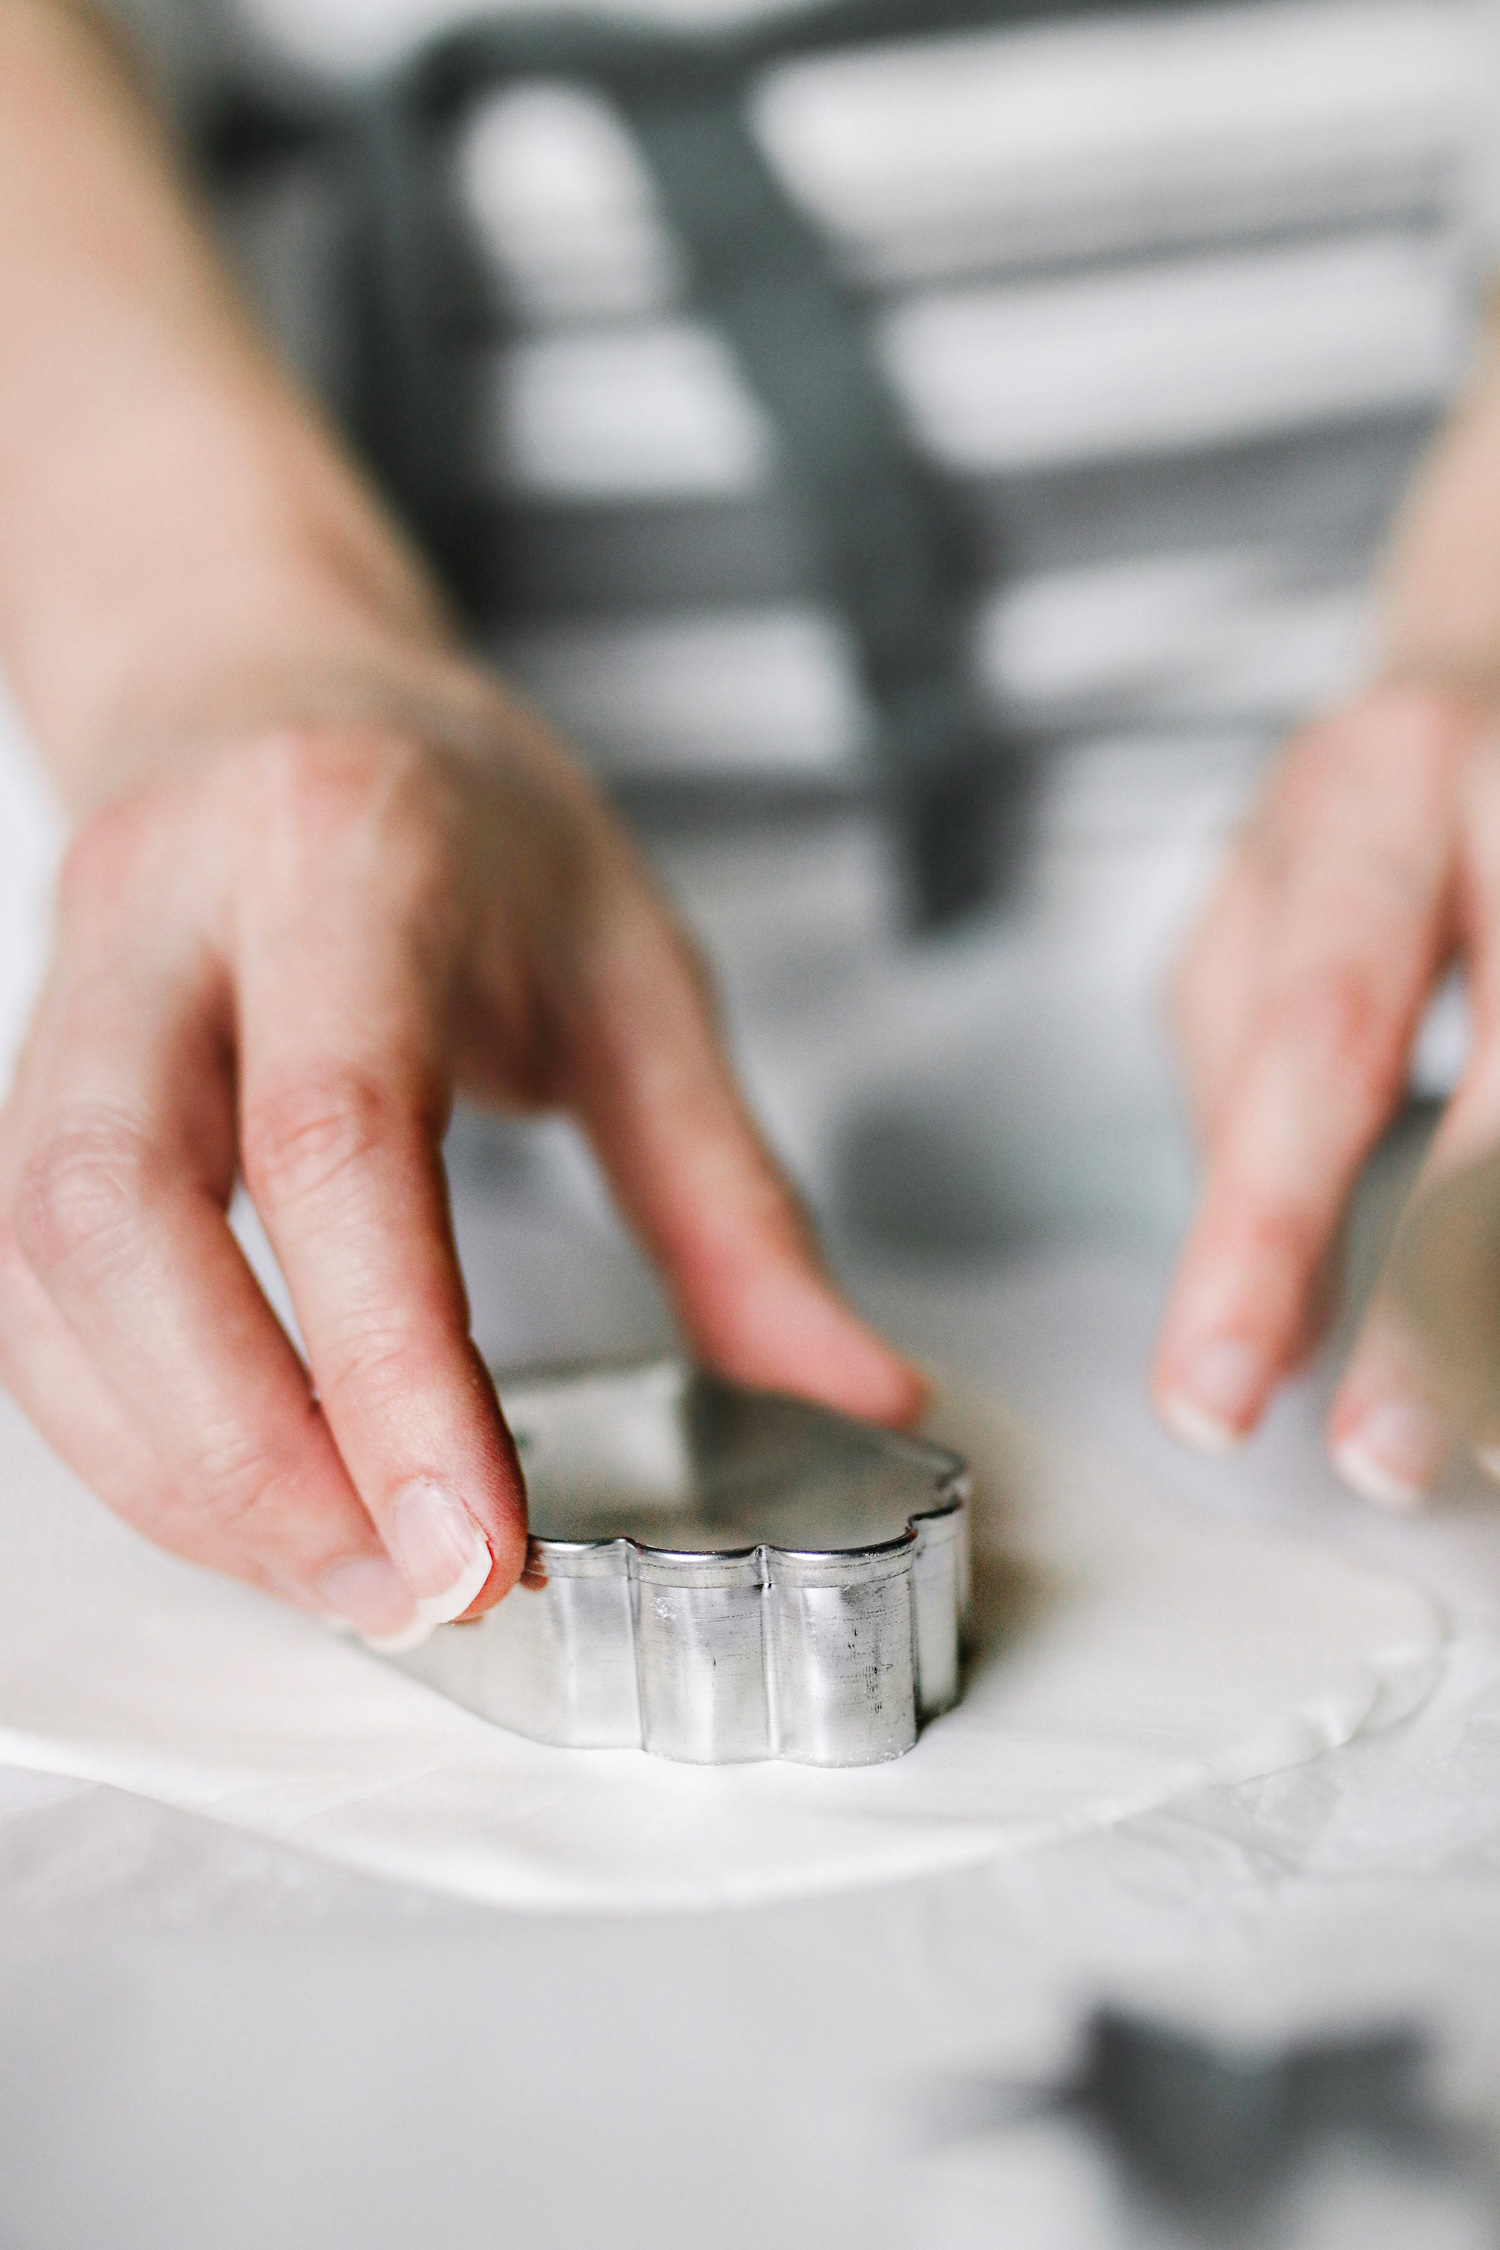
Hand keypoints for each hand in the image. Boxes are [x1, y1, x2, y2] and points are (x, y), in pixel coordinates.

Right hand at [0, 710, 922, 1643]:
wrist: (273, 688)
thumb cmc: (461, 818)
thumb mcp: (639, 968)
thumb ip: (735, 1198)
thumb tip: (855, 1385)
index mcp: (345, 856)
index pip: (336, 1137)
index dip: (393, 1367)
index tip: (479, 1544)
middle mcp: (170, 915)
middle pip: (119, 1214)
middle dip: (248, 1453)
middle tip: (406, 1591)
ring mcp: (65, 994)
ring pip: (37, 1269)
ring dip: (177, 1466)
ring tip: (344, 1577)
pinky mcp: (24, 1082)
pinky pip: (21, 1290)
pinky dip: (126, 1430)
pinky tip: (249, 1502)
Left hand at [1152, 681, 1499, 1502]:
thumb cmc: (1381, 821)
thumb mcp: (1268, 914)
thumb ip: (1250, 1095)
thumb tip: (1270, 1322)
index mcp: (1378, 796)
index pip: (1314, 1039)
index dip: (1263, 1234)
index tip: (1212, 1399)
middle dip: (1442, 1295)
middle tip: (1387, 1457)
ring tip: (1495, 1448)